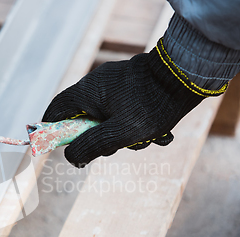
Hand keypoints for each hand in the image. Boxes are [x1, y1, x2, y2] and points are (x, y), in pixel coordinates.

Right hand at [42, 42, 223, 166]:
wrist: (187, 76)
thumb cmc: (152, 105)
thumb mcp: (120, 133)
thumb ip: (91, 146)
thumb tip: (70, 157)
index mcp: (87, 93)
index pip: (56, 111)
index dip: (52, 130)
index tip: (58, 148)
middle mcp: (96, 86)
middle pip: (83, 118)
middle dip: (98, 139)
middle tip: (114, 148)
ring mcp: (115, 84)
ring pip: (107, 118)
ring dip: (122, 135)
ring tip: (146, 139)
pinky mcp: (132, 86)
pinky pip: (123, 111)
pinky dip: (135, 125)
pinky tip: (157, 133)